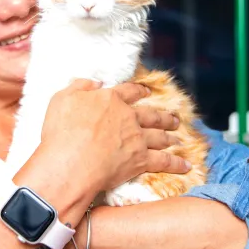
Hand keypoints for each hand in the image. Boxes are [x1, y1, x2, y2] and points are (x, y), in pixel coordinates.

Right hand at [38, 79, 189, 193]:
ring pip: (159, 135)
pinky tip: (186, 166)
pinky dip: (176, 163)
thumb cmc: (61, 131)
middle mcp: (128, 117)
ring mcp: (137, 139)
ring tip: (178, 136)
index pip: (128, 91)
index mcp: (110, 99)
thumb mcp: (62, 99)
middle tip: (174, 118)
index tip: (146, 91)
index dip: (138, 91)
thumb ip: (79, 87)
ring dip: (171, 135)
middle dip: (163, 115)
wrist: (71, 161)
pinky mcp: (141, 161)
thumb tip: (94, 82)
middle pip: (151, 114)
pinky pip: (164, 161)